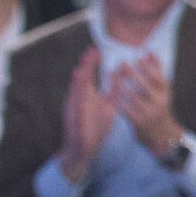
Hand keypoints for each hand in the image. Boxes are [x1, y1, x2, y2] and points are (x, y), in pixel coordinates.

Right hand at [57, 47, 115, 180]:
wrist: (86, 146)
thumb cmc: (95, 124)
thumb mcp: (107, 104)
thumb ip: (112, 89)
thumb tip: (119, 73)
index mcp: (87, 95)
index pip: (88, 75)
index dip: (91, 63)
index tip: (96, 50)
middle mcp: (79, 99)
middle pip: (80, 80)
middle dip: (84, 67)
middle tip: (89, 53)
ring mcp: (75, 110)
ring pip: (75, 94)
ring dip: (78, 82)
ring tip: (81, 69)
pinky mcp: (75, 122)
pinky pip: (75, 111)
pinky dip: (76, 103)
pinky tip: (78, 96)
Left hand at [107, 55, 184, 160]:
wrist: (161, 135)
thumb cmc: (158, 106)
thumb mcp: (162, 90)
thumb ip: (157, 71)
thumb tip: (151, 51)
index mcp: (166, 93)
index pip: (158, 77)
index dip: (148, 66)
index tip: (138, 56)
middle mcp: (160, 102)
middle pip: (145, 85)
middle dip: (133, 73)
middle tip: (122, 63)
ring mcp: (149, 112)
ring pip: (133, 96)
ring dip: (121, 85)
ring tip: (112, 76)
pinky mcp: (139, 122)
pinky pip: (125, 109)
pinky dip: (117, 101)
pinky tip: (109, 93)